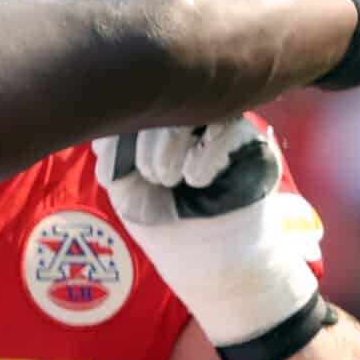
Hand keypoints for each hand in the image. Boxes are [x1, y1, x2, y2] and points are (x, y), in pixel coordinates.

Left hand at [93, 118, 323, 347]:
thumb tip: (109, 120)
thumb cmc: (163, 221)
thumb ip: (113, 151)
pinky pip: (228, 127)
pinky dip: (204, 156)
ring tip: (169, 181)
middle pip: (158, 101)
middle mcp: (186, 117)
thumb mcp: (125, 187)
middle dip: (143, 144)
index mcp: (153, 123)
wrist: (207, 258)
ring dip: (168, 148)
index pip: (131, 104)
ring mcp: (219, 124)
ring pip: (190, 110)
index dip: (118, 134)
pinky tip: (197, 181)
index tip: (115, 173)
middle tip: (151, 178)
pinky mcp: (250, 140)